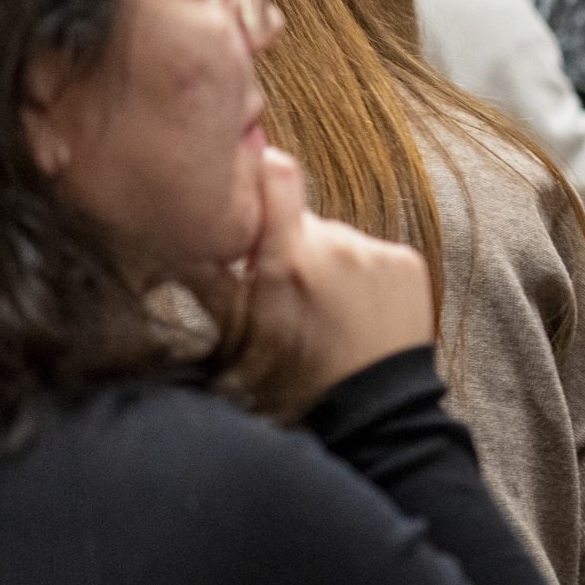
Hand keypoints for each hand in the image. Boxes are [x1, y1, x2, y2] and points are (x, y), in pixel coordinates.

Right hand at [199, 150, 434, 420]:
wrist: (373, 412)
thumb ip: (206, 277)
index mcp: (284, 261)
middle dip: (289, 244)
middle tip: (289, 292)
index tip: (252, 183)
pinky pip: (375, 254)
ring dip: (327, 263)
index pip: (277, 175)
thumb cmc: (294, 380)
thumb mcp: (239, 333)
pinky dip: (365, 274)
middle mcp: (334, 246)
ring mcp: (375, 252)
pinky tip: (360, 311)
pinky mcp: (408, 262)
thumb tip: (177, 230)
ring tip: (327, 311)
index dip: (261, 172)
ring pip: (337, 240)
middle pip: (301, 221)